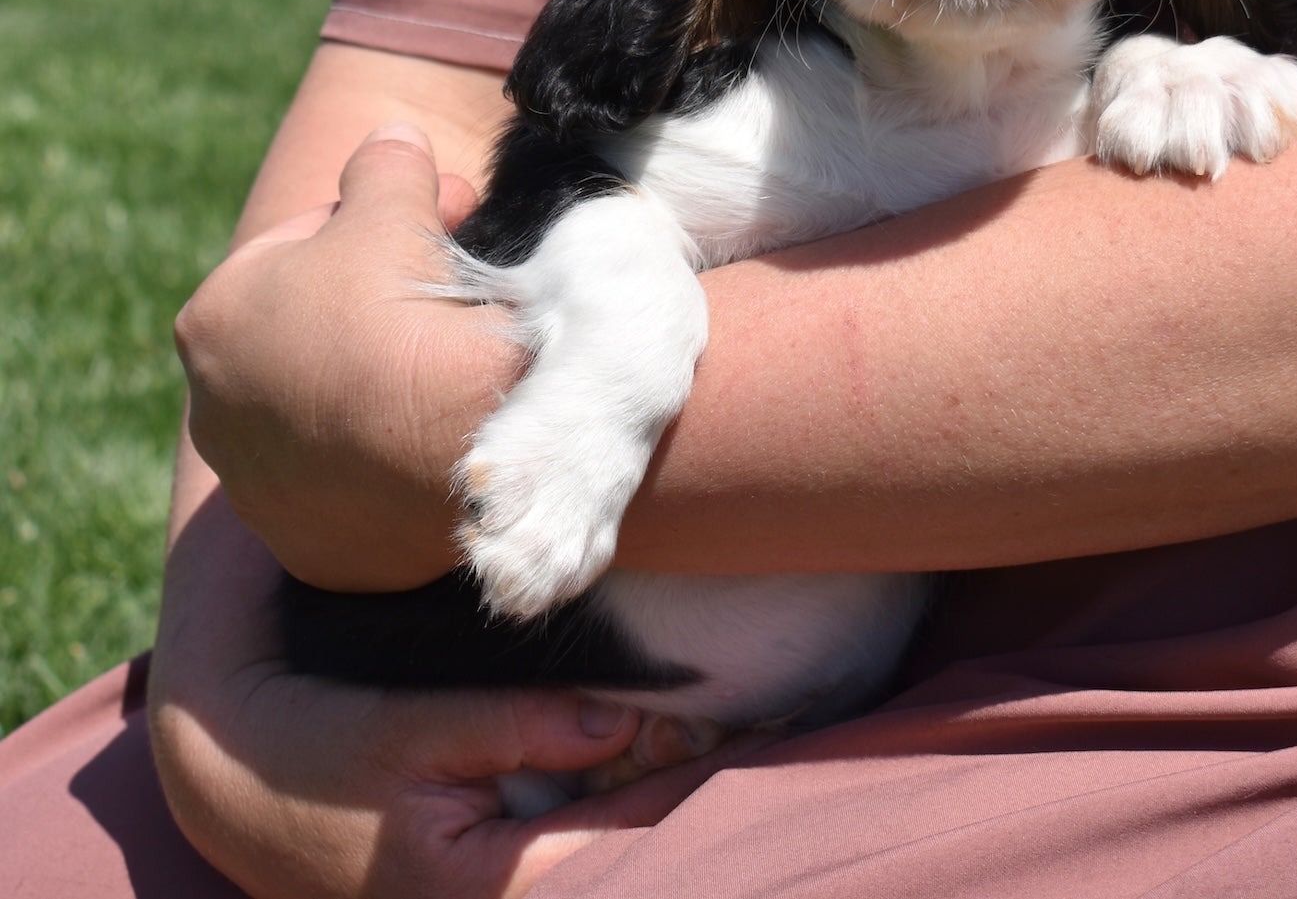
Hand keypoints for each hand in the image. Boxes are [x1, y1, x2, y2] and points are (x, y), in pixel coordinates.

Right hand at [150, 498, 755, 898]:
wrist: (233, 788)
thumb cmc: (319, 752)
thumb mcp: (415, 724)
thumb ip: (522, 725)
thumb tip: (626, 722)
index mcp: (483, 887)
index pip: (622, 841)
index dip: (691, 786)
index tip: (755, 731)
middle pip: (623, 859)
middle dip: (682, 797)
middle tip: (753, 728)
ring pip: (601, 859)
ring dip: (652, 805)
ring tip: (710, 739)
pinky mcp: (481, 886)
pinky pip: (567, 851)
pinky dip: (611, 811)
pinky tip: (642, 761)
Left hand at [176, 123, 522, 589]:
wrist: (453, 455)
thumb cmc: (402, 318)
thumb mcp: (393, 210)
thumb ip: (384, 166)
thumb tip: (391, 135)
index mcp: (214, 319)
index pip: (305, 243)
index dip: (383, 219)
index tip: (447, 215)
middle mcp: (214, 412)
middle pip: (315, 329)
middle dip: (378, 297)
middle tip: (455, 279)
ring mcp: (260, 489)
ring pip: (332, 410)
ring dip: (382, 377)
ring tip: (452, 359)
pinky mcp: (314, 548)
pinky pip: (356, 482)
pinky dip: (392, 453)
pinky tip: (442, 428)